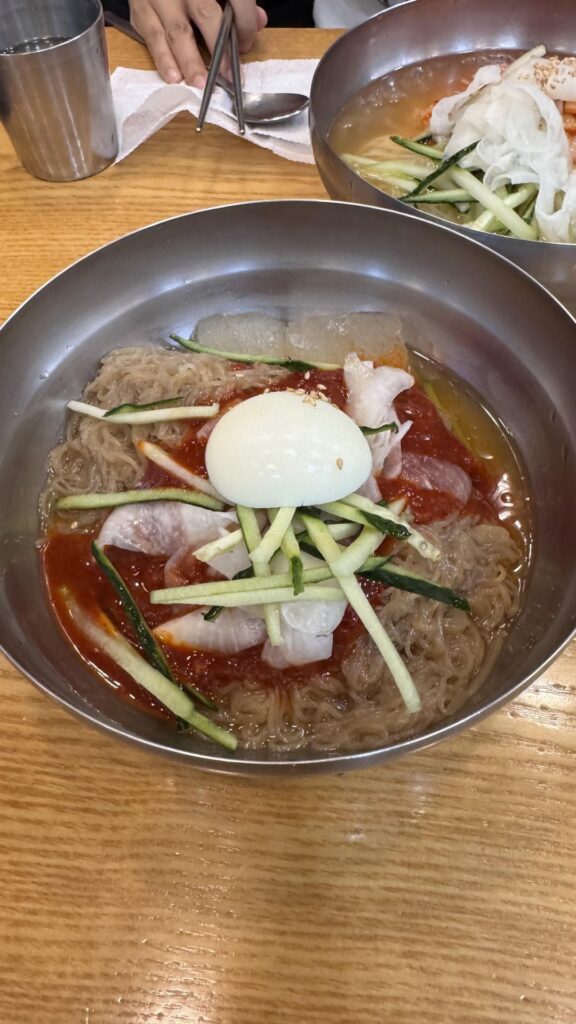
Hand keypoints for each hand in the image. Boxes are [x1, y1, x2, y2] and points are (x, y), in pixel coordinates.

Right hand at [129, 0, 267, 85]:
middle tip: (226, 76)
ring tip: (198, 82)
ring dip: (188, 60)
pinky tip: (171, 76)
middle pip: (205, 14)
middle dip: (218, 49)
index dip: (245, 24)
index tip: (246, 46)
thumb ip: (238, 0)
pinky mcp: (139, 8)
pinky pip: (150, 36)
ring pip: (175, 31)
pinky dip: (161, 58)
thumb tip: (257, 21)